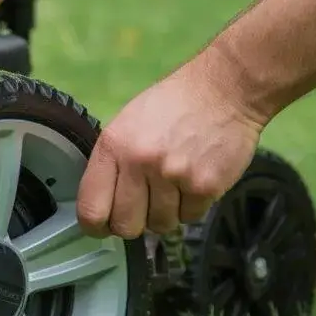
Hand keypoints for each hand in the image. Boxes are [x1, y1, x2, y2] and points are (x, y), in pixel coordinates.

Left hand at [77, 64, 265, 238]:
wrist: (223, 89)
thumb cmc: (170, 106)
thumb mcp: (126, 124)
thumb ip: (112, 164)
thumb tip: (104, 207)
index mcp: (113, 147)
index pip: (91, 209)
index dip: (96, 226)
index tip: (103, 227)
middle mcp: (139, 163)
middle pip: (126, 227)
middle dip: (133, 224)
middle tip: (143, 209)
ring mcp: (173, 176)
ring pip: (160, 226)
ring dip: (166, 214)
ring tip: (173, 187)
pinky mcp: (205, 186)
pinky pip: (190, 217)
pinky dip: (191, 206)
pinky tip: (194, 181)